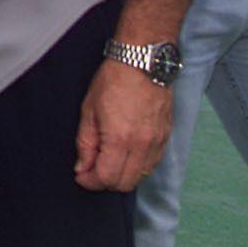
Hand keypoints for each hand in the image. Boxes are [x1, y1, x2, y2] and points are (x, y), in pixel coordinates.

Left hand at [74, 59, 171, 191]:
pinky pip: (152, 164)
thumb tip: (82, 167)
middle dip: (105, 181)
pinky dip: (137, 166)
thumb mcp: (89, 110)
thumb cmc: (113, 80)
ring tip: (108, 159)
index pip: (106, 178)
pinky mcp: (166, 138)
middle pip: (125, 184)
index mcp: (120, 139)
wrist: (142, 62)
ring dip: (122, 175)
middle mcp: (142, 146)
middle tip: (92, 169)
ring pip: (140, 176)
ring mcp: (157, 143)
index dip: (90, 181)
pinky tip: (125, 154)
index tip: (81, 175)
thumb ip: (85, 143)